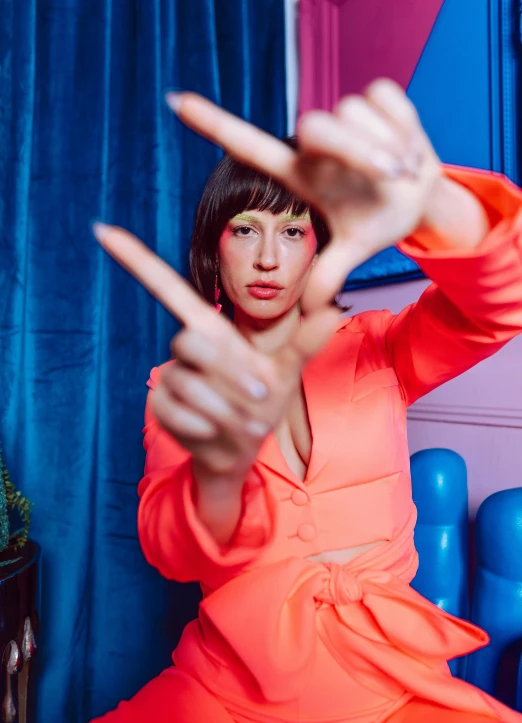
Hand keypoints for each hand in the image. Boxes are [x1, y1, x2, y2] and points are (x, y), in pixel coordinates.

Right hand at [93, 224, 338, 480]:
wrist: (242, 449)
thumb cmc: (261, 404)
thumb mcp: (288, 373)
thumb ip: (305, 342)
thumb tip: (334, 308)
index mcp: (212, 329)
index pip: (167, 288)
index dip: (136, 260)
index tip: (102, 229)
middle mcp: (186, 349)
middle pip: (189, 341)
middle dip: (229, 371)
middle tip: (262, 397)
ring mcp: (171, 377)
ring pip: (187, 381)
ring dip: (224, 407)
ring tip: (250, 425)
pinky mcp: (161, 406)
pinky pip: (174, 409)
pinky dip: (202, 424)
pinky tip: (215, 432)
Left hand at [167, 79, 441, 310]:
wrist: (425, 198)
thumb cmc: (380, 219)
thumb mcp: (355, 249)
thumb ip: (329, 273)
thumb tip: (311, 310)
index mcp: (302, 175)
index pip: (251, 147)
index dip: (212, 124)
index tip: (174, 102)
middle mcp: (316, 144)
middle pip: (315, 126)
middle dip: (358, 151)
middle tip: (392, 175)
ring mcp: (343, 117)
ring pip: (352, 113)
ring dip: (386, 145)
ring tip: (402, 170)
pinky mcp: (374, 96)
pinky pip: (383, 98)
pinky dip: (403, 124)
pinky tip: (409, 146)